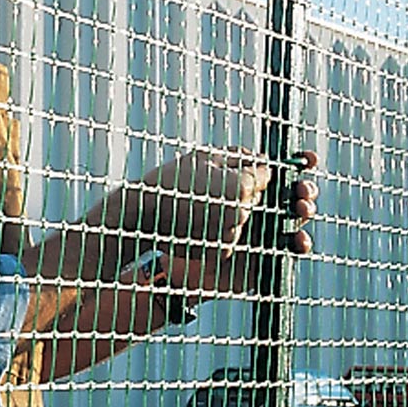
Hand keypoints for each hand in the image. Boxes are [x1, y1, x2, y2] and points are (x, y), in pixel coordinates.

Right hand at [118, 147, 272, 256]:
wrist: (143, 216)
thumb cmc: (171, 182)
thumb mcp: (203, 157)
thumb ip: (237, 156)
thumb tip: (260, 158)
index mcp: (241, 186)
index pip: (264, 174)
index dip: (248, 168)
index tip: (228, 170)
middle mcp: (241, 213)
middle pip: (253, 196)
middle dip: (237, 189)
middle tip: (207, 186)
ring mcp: (232, 234)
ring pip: (241, 216)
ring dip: (228, 209)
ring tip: (199, 203)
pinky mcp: (222, 250)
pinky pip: (229, 233)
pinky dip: (218, 227)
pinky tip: (198, 220)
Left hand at [163, 148, 319, 300]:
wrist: (155, 236)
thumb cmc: (182, 199)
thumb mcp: (222, 181)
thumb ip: (254, 175)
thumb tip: (275, 170)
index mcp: (238, 175)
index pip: (276, 167)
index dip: (297, 162)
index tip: (310, 159)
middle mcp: (246, 201)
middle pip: (288, 195)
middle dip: (303, 192)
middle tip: (302, 195)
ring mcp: (250, 230)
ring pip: (289, 223)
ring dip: (302, 217)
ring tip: (300, 212)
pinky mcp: (253, 258)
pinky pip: (282, 251)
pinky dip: (296, 246)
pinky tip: (298, 243)